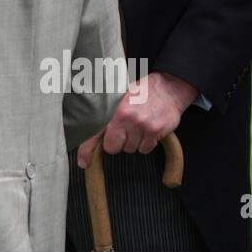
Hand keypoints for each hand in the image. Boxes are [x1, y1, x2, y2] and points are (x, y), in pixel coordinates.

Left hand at [76, 71, 196, 167]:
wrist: (168, 88)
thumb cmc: (141, 92)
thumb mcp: (120, 97)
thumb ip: (107, 113)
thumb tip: (91, 132)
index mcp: (113, 109)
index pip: (94, 133)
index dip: (87, 151)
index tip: (83, 162)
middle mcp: (126, 117)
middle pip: (113, 147)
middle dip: (116, 143)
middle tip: (122, 132)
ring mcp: (142, 125)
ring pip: (130, 149)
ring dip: (132, 142)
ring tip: (137, 127)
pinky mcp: (155, 132)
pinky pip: (145, 149)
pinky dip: (145, 144)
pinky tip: (147, 130)